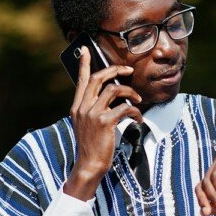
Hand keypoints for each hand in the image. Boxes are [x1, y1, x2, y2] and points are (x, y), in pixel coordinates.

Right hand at [63, 48, 142, 200]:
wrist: (89, 165)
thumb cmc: (92, 147)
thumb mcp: (87, 125)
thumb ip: (93, 110)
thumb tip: (110, 96)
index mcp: (77, 107)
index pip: (81, 80)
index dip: (83, 64)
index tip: (85, 50)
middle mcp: (82, 107)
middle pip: (98, 78)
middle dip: (115, 70)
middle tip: (129, 70)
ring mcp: (92, 114)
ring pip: (114, 90)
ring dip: (130, 93)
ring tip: (137, 101)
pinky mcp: (104, 122)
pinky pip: (124, 108)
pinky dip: (134, 112)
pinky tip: (138, 118)